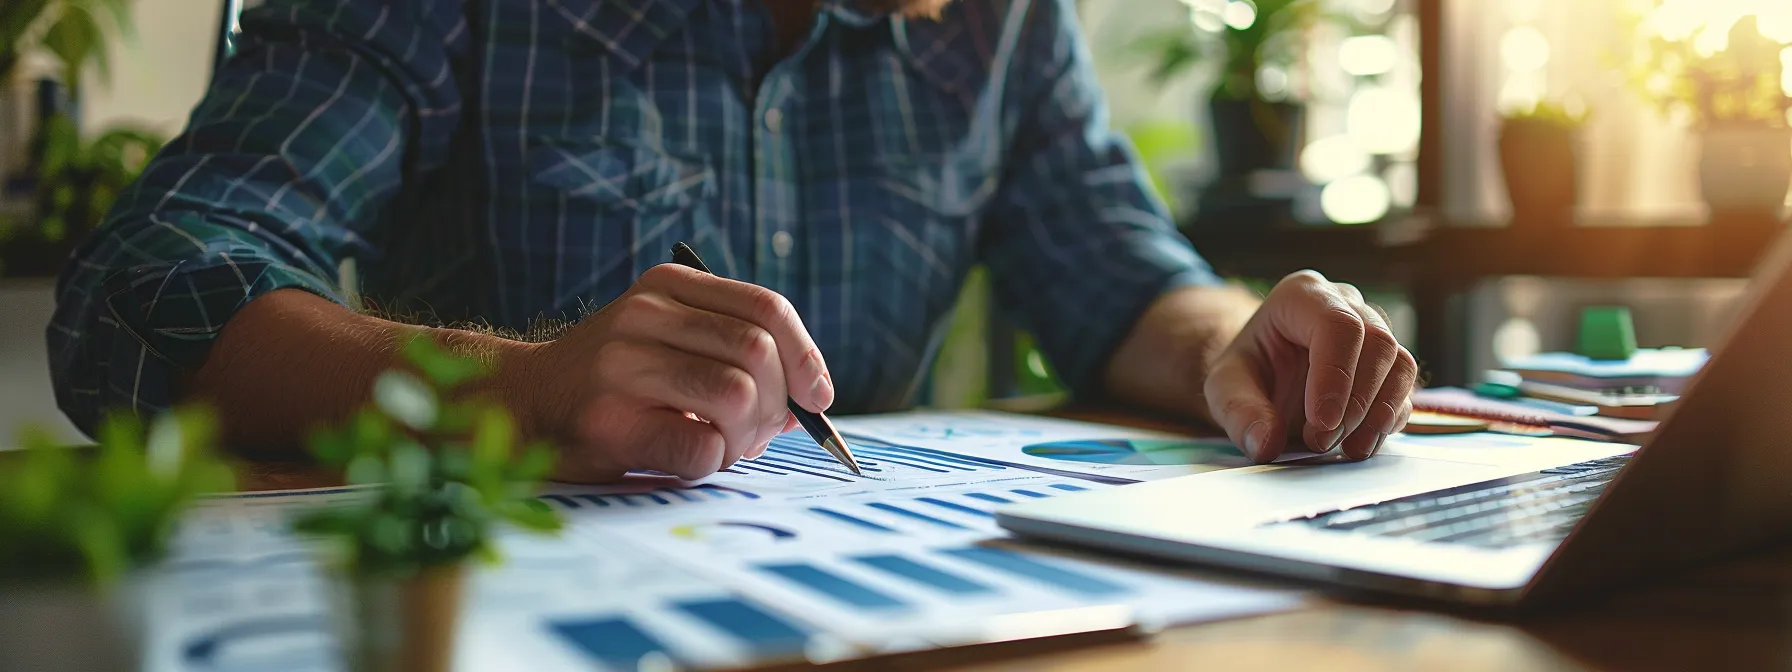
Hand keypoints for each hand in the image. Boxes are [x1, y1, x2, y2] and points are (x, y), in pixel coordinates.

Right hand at [514, 264, 832, 480]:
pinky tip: (689, 457)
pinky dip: (713, 461)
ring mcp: (622, 365)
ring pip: (737, 394)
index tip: (818, 396)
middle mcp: (644, 315)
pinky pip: (702, 444)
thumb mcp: (671, 341)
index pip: (766, 307)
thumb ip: (735, 354)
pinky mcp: (610, 420)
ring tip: (722, 445)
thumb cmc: (613, 381)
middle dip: (777, 404)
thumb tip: (812, 396)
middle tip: (760, 432)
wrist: (522, 404)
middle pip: (758, 352)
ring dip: (746, 435)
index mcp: (668, 287)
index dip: (806, 355)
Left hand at [1202, 271, 1416, 462]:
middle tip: (1320, 441)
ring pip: (1400, 364)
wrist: (1266, 374)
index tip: (1321, 422)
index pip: (1337, 324)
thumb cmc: (1248, 370)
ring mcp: (1372, 331)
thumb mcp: (1225, 388)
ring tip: (1343, 448)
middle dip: (1354, 402)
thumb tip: (1265, 444)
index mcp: (1301, 296)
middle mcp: (1344, 304)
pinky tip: (1359, 444)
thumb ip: (1240, 413)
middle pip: (1377, 342)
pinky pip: (1405, 389)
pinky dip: (1386, 421)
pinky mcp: (1388, 364)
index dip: (1336, 375)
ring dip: (1376, 414)